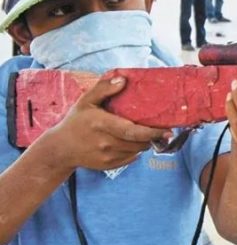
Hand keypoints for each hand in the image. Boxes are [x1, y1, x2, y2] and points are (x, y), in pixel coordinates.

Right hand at [44, 76, 171, 170]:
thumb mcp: (86, 101)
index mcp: (102, 124)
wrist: (61, 148)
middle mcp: (105, 143)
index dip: (153, 132)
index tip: (168, 130)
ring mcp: (107, 156)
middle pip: (139, 142)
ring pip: (137, 150)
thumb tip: (123, 79)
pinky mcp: (108, 165)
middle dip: (153, 137)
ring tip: (143, 133)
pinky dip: (135, 150)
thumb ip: (104, 89)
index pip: (133, 131)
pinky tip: (130, 141)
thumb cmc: (77, 121)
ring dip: (144, 142)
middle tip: (163, 130)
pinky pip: (130, 158)